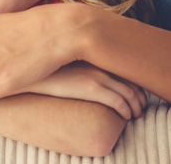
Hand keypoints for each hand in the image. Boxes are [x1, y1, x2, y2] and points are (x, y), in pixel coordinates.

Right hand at [25, 62, 146, 119]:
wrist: (31, 70)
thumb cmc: (46, 66)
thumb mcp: (65, 58)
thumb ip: (81, 60)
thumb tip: (88, 70)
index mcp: (95, 54)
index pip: (125, 68)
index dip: (135, 83)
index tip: (137, 95)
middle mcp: (98, 62)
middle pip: (131, 81)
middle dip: (140, 97)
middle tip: (140, 109)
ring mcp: (95, 74)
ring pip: (129, 94)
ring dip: (136, 107)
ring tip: (134, 115)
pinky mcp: (90, 87)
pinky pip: (118, 102)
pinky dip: (126, 111)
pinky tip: (125, 116)